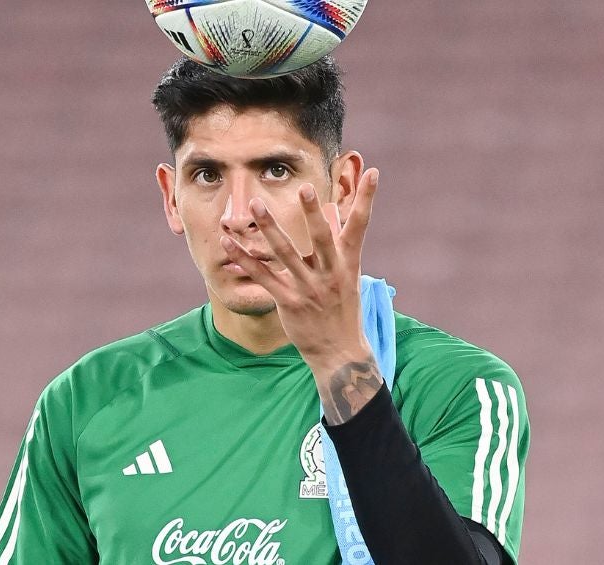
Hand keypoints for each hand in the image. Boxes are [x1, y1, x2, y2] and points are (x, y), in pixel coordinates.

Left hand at [220, 168, 382, 423]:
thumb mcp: (348, 277)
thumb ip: (339, 246)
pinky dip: (245, 259)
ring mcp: (310, 288)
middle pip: (322, 238)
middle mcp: (331, 274)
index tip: (373, 173)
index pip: (360, 226)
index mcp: (349, 264)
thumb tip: (332, 213)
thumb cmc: (343, 310)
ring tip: (257, 205)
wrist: (340, 353)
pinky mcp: (289, 302)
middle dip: (313, 213)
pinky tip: (230, 244)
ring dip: (270, 228)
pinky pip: (264, 277)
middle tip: (304, 187)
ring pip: (287, 254)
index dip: (367, 199)